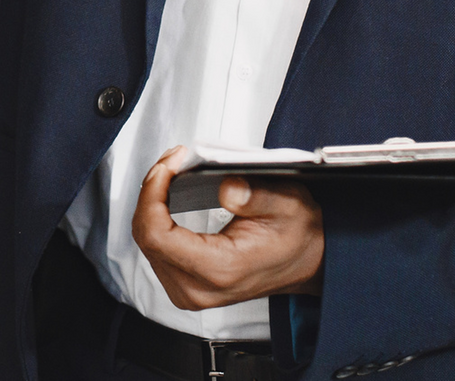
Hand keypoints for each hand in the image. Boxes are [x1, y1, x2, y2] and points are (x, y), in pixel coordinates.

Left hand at [132, 147, 324, 308]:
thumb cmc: (298, 235)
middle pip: (147, 237)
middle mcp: (199, 288)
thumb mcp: (288, 204)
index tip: (167, 166)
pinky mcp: (186, 287)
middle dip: (151, 192)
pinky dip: (156, 218)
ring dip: (152, 203)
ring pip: (147, 243)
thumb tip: (227, 188)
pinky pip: (156, 250)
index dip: (152, 194)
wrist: (308, 262)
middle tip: (171, 162)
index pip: (157, 235)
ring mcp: (190, 292)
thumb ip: (256, 195)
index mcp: (220, 269)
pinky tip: (167, 197)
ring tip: (170, 173)